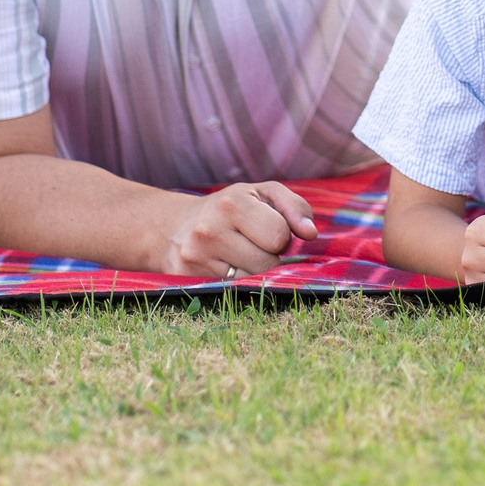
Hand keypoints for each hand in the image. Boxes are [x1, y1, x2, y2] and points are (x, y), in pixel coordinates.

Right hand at [159, 181, 317, 278]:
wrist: (174, 227)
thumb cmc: (231, 208)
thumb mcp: (263, 193)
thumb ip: (294, 206)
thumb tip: (311, 233)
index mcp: (233, 203)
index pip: (280, 236)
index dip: (282, 235)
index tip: (269, 229)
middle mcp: (210, 230)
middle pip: (268, 262)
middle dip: (270, 255)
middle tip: (254, 242)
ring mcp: (197, 257)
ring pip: (252, 280)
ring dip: (255, 270)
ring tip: (239, 252)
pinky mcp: (189, 278)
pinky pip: (233, 291)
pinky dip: (237, 281)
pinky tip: (226, 265)